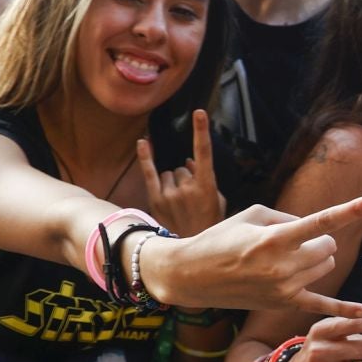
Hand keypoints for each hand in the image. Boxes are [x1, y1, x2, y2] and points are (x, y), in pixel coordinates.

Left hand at [140, 108, 225, 236]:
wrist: (192, 248)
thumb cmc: (209, 223)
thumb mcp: (217, 201)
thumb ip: (204, 178)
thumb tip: (188, 161)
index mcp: (207, 187)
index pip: (203, 153)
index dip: (201, 131)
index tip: (199, 113)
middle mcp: (186, 187)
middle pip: (183, 167)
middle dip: (186, 177)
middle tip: (191, 198)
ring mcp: (169, 193)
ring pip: (169, 174)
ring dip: (173, 181)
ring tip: (179, 203)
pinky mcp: (155, 200)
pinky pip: (150, 173)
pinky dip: (147, 157)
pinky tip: (144, 142)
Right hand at [143, 195, 361, 316]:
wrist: (193, 275)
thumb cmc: (221, 238)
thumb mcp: (252, 215)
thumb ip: (288, 218)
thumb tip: (314, 229)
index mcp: (275, 238)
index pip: (321, 221)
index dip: (351, 210)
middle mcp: (283, 265)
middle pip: (328, 246)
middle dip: (318, 239)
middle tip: (294, 239)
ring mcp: (285, 287)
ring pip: (326, 266)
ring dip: (317, 258)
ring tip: (288, 258)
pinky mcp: (283, 302)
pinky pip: (321, 306)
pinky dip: (343, 309)